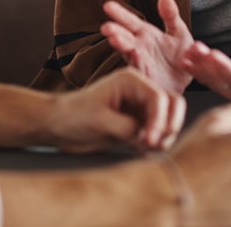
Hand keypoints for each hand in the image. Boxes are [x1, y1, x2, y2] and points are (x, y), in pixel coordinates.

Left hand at [50, 67, 185, 152]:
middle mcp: (140, 90)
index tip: (149, 141)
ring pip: (168, 118)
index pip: (159, 98)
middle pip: (172, 104)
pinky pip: (158, 131)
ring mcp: (140, 106)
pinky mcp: (138, 122)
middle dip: (168, 125)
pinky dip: (156, 142)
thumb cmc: (73, 116)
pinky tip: (140, 150)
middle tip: (155, 145)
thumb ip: (127, 128)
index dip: (159, 121)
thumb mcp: (100, 122)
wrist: (58, 125)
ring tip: (146, 149)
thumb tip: (148, 137)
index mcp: (131, 80)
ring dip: (164, 135)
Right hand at [101, 0, 193, 93]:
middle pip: (124, 37)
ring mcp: (142, 63)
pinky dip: (136, 65)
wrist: (187, 82)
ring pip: (129, 53)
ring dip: (122, 47)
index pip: (130, 21)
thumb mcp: (179, 33)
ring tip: (113, 39)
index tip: (108, 6)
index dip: (119, 14)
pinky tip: (133, 58)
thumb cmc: (180, 57)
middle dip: (115, 32)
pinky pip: (140, 71)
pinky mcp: (148, 78)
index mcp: (146, 34)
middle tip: (106, 27)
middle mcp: (140, 47)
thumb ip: (171, 16)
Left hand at [182, 42, 230, 105]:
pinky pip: (208, 77)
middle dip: (206, 64)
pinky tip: (185, 59)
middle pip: (219, 80)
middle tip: (196, 50)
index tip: (214, 55)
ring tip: (187, 52)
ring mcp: (228, 89)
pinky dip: (197, 68)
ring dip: (198, 65)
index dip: (225, 68)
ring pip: (210, 78)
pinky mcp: (224, 83)